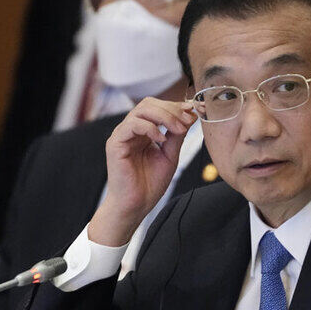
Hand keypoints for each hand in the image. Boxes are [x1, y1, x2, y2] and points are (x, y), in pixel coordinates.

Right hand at [88, 98, 196, 246]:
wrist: (136, 205)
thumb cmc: (150, 184)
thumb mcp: (170, 155)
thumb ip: (177, 136)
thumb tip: (189, 116)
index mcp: (144, 131)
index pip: (158, 107)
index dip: (176, 106)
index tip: (195, 111)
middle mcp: (132, 130)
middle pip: (149, 103)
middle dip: (171, 109)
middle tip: (187, 120)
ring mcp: (122, 135)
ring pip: (141, 110)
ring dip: (164, 116)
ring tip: (178, 130)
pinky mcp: (115, 143)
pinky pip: (132, 124)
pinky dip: (150, 128)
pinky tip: (161, 139)